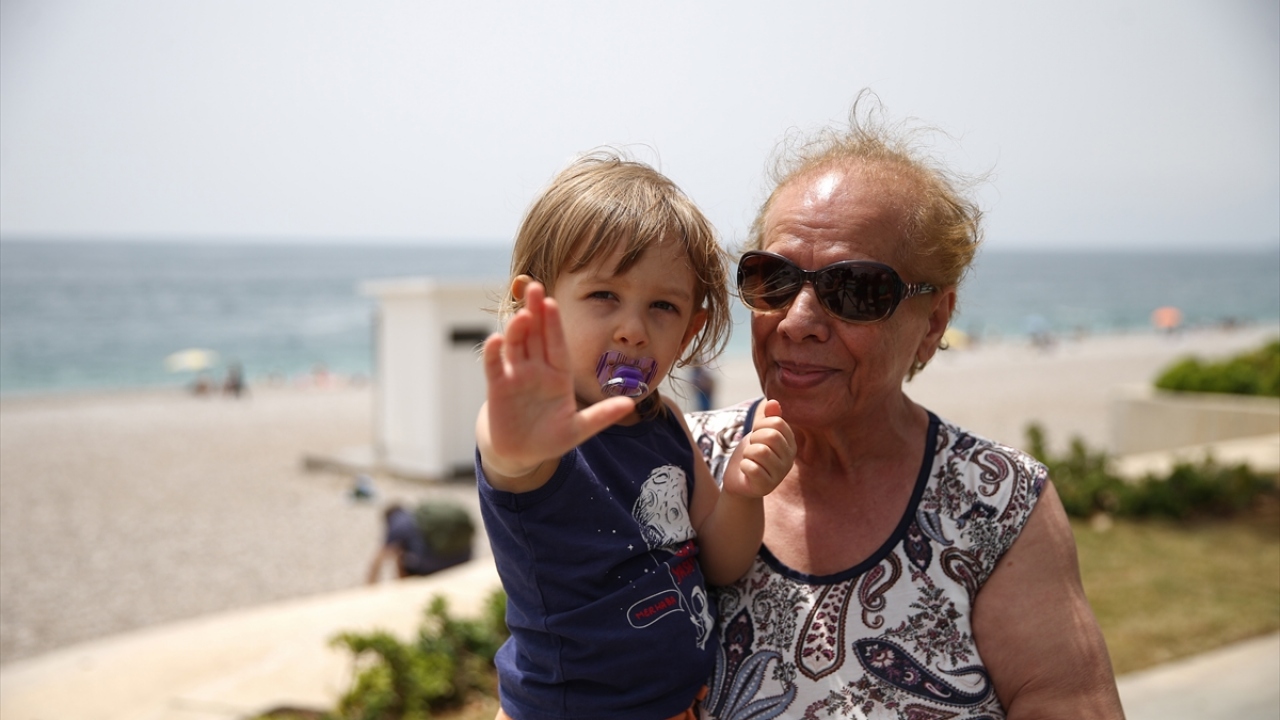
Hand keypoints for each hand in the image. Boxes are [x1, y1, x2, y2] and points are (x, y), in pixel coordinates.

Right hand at [479, 282, 634, 479]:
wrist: (522, 452)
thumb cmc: (552, 437)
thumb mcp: (579, 428)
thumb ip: (602, 415)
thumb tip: (630, 404)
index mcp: (558, 374)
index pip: (557, 345)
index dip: (554, 325)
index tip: (554, 303)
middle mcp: (537, 369)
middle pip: (535, 336)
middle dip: (535, 313)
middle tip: (534, 288)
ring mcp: (516, 376)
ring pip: (516, 346)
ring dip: (517, 330)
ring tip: (521, 315)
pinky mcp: (498, 388)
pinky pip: (495, 366)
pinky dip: (494, 354)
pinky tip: (495, 340)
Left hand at [724, 399, 794, 497]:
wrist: (738, 479)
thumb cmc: (750, 453)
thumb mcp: (757, 432)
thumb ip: (766, 417)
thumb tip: (773, 402)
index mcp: (790, 443)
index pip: (778, 422)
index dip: (760, 425)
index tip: (756, 435)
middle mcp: (789, 459)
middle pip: (771, 436)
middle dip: (754, 439)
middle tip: (752, 449)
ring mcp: (780, 474)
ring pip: (760, 451)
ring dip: (748, 453)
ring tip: (750, 459)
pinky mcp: (767, 487)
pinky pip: (752, 468)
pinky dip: (744, 466)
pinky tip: (747, 471)